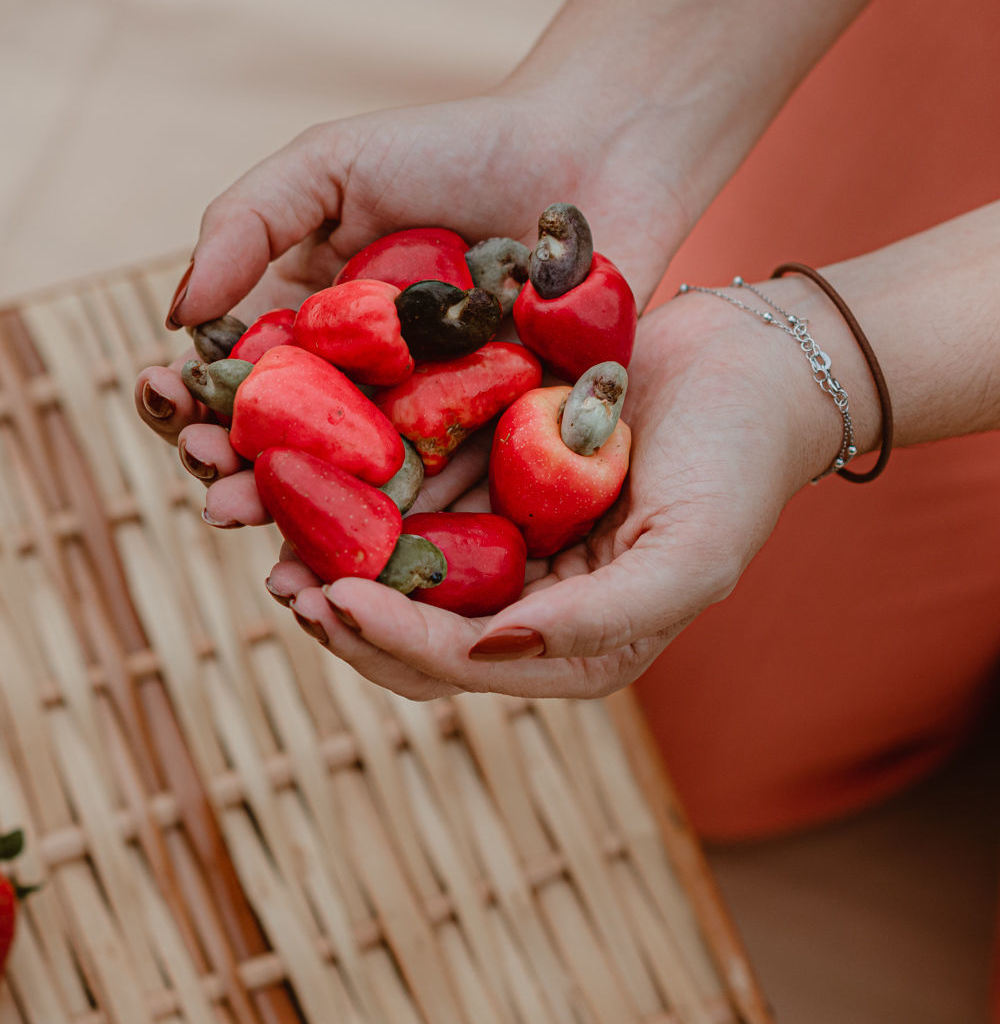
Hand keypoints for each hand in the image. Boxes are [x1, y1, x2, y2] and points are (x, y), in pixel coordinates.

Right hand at [136, 90, 692, 526]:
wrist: (593, 154)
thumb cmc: (456, 147)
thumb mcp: (330, 165)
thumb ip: (243, 224)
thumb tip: (172, 315)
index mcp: (304, 336)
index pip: (228, 383)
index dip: (184, 401)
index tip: (162, 401)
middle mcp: (354, 396)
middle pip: (277, 455)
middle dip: (233, 481)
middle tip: (212, 494)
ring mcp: (421, 433)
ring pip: (346, 499)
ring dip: (296, 533)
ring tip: (261, 539)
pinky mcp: (492, 457)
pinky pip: (440, 510)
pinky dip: (395, 546)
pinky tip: (354, 567)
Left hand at [275, 287, 837, 698]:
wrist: (755, 360)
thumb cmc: (738, 465)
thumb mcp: (689, 557)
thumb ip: (595, 620)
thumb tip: (490, 650)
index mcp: (568, 647)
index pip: (458, 663)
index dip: (390, 639)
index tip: (331, 600)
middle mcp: (521, 603)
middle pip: (408, 627)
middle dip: (340, 611)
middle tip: (281, 584)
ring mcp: (498, 538)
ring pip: (393, 560)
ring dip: (330, 551)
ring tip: (268, 531)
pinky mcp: (480, 474)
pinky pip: (406, 488)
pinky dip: (358, 483)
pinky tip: (307, 464)